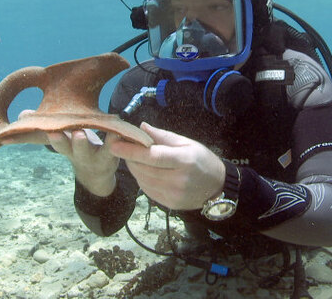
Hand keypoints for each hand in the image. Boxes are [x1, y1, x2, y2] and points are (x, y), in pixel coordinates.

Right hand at [1, 110, 118, 196]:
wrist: (96, 173)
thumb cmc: (75, 148)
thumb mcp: (60, 138)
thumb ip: (42, 128)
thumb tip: (22, 116)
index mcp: (61, 145)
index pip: (41, 140)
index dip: (24, 139)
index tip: (8, 136)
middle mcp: (74, 152)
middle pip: (65, 147)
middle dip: (59, 141)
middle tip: (54, 134)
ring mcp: (92, 155)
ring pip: (87, 150)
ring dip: (82, 144)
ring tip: (79, 134)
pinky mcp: (111, 154)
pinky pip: (114, 147)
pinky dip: (115, 139)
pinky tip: (116, 130)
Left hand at [108, 122, 224, 209]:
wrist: (217, 187)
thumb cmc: (203, 160)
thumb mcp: (187, 143)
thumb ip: (162, 136)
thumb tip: (141, 127)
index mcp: (184, 160)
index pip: (152, 156)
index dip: (131, 150)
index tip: (114, 144)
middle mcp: (178, 180)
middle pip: (143, 169)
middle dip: (129, 157)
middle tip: (122, 146)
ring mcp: (173, 194)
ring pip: (142, 180)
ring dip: (134, 168)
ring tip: (136, 158)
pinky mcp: (169, 204)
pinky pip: (147, 190)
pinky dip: (142, 179)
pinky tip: (146, 171)